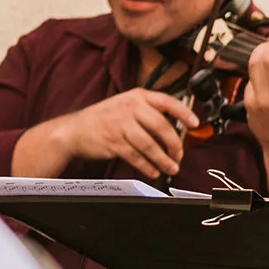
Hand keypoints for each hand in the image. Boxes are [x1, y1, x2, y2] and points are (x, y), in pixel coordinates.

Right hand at [53, 89, 199, 178]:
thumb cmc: (104, 119)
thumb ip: (149, 113)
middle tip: (180, 156)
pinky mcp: (114, 142)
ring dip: (164, 160)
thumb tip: (176, 129)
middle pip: (162, 127)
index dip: (184, 112)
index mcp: (136, 97)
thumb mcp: (126, 106)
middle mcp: (130, 108)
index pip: (166, 101)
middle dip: (175, 145)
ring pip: (150, 145)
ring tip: (171, 168)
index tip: (195, 123)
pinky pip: (137, 157)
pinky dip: (148, 166)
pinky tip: (154, 171)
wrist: (73, 130)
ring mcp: (120, 125)